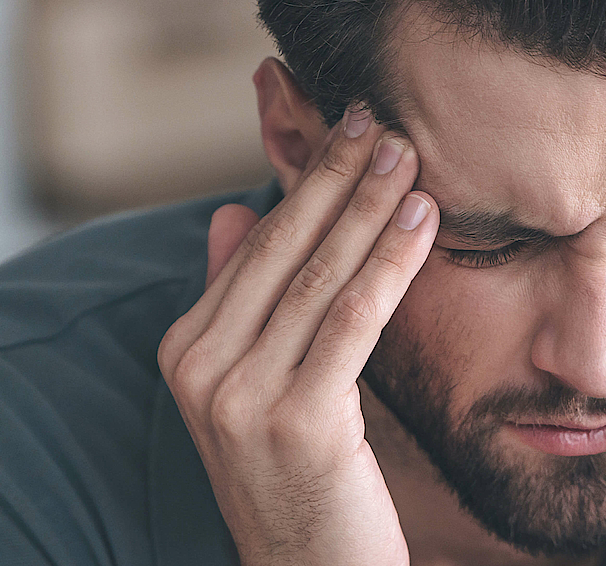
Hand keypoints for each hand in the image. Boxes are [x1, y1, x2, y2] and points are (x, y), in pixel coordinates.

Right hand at [158, 105, 437, 565]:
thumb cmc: (298, 484)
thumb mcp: (255, 391)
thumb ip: (241, 304)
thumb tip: (233, 214)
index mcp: (184, 352)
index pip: (254, 248)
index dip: (304, 184)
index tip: (347, 132)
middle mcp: (201, 370)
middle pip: (281, 249)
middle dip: (335, 177)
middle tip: (381, 120)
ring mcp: (242, 396)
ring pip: (319, 275)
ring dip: (370, 206)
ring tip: (410, 157)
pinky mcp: (298, 419)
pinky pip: (351, 319)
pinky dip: (390, 262)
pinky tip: (420, 222)